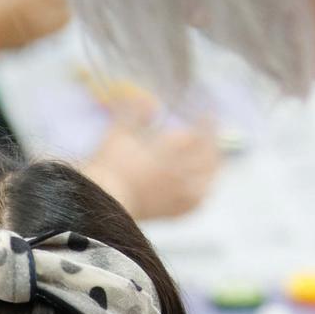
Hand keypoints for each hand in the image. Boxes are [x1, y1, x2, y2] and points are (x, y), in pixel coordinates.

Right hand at [87, 113, 218, 219]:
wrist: (101, 204)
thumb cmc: (109, 167)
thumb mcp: (119, 131)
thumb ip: (135, 111)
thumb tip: (150, 101)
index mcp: (169, 151)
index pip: (197, 135)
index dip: (205, 123)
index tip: (207, 113)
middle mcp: (180, 173)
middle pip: (207, 156)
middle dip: (213, 142)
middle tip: (212, 132)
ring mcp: (180, 194)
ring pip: (207, 178)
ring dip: (213, 164)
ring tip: (212, 156)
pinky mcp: (175, 212)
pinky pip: (198, 200)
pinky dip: (204, 189)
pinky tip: (204, 186)